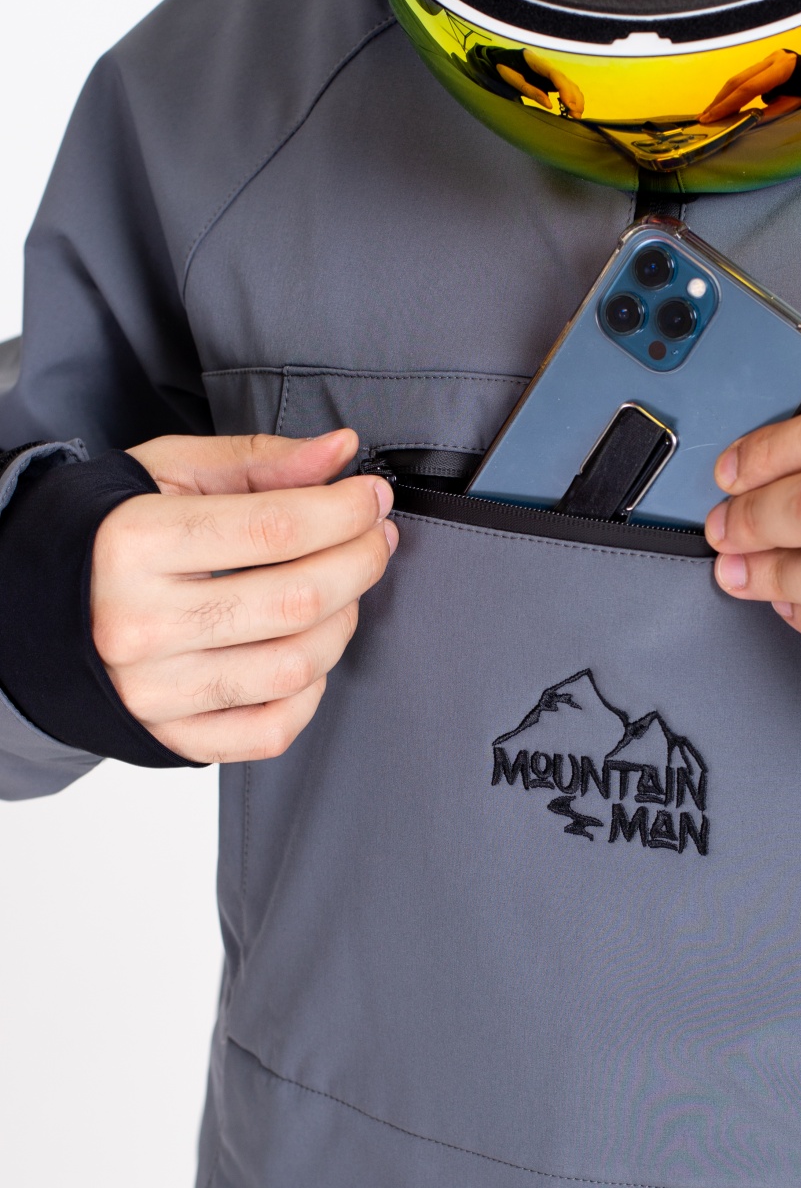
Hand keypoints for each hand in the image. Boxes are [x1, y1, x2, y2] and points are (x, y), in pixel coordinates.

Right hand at [91, 430, 396, 762]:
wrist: (38, 604)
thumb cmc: (111, 531)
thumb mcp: (172, 472)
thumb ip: (261, 459)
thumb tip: (341, 452)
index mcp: (135, 544)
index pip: (275, 528)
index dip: (345, 510)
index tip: (371, 495)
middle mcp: (140, 625)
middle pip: (296, 600)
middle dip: (361, 561)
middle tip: (375, 536)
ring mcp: (154, 690)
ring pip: (294, 667)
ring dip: (344, 621)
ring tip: (343, 587)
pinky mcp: (169, 735)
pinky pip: (271, 731)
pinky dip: (310, 692)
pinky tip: (308, 648)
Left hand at [496, 49, 584, 116]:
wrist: (503, 58)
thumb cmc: (505, 67)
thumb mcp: (512, 80)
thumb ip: (530, 90)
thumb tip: (549, 105)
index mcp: (537, 63)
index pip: (556, 75)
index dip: (565, 90)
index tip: (569, 105)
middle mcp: (548, 66)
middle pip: (567, 81)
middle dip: (574, 99)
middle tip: (575, 116)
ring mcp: (552, 72)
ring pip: (570, 84)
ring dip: (576, 100)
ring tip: (575, 116)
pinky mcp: (552, 79)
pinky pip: (566, 87)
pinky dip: (571, 98)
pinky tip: (570, 110)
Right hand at [700, 50, 800, 123]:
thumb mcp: (793, 105)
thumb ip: (770, 112)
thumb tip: (745, 121)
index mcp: (783, 69)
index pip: (749, 88)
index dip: (729, 104)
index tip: (713, 117)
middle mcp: (772, 59)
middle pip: (738, 80)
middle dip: (720, 100)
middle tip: (704, 117)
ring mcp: (768, 58)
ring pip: (738, 77)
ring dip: (723, 96)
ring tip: (709, 113)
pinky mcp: (764, 62)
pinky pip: (744, 77)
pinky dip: (732, 92)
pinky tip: (723, 104)